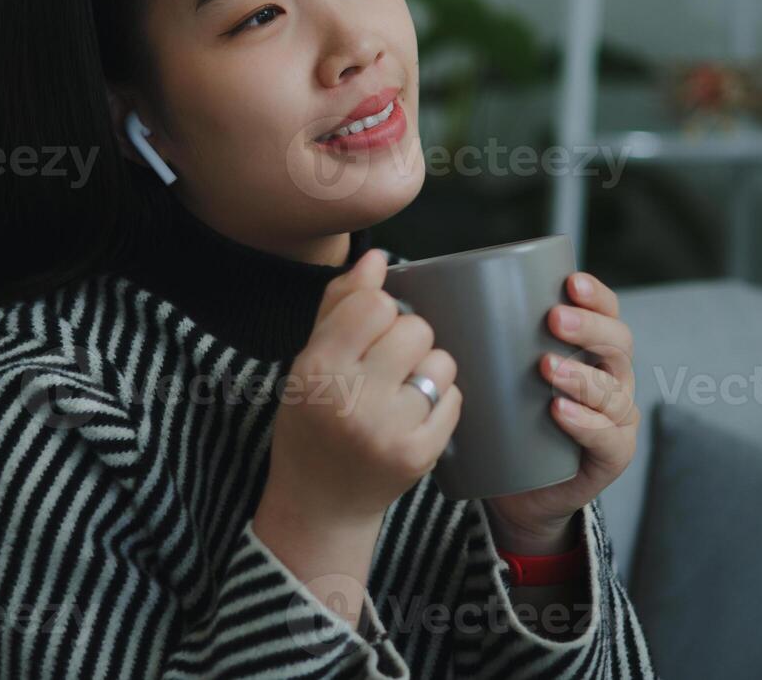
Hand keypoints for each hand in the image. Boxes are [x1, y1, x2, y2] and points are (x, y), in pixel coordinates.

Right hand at [260, 246, 463, 528]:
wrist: (318, 502)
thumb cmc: (312, 421)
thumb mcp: (307, 361)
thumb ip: (339, 305)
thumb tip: (375, 258)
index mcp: (317, 369)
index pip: (374, 304)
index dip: (378, 311)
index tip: (368, 331)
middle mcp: (351, 399)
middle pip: (415, 327)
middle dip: (405, 339)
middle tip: (384, 366)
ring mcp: (389, 431)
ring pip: (441, 362)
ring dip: (427, 370)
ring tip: (400, 391)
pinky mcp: (419, 455)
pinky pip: (454, 399)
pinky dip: (440, 401)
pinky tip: (413, 415)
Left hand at [484, 271, 638, 554]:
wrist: (519, 490)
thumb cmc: (507, 420)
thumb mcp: (497, 375)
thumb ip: (481, 342)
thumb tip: (428, 299)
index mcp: (592, 350)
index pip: (608, 313)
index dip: (596, 295)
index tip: (570, 282)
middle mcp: (612, 380)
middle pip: (619, 344)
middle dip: (589, 328)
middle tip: (553, 320)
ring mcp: (616, 420)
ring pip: (614, 391)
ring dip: (582, 375)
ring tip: (547, 367)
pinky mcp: (611, 457)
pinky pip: (609, 438)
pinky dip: (585, 423)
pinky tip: (559, 411)